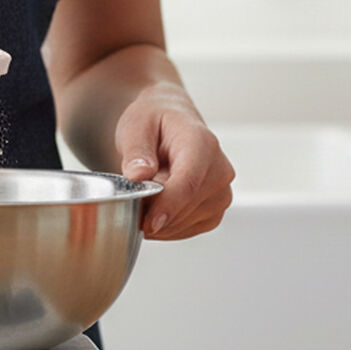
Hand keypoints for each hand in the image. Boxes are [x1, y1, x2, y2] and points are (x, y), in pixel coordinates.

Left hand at [115, 84, 234, 239]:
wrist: (170, 120)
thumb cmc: (154, 120)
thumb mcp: (136, 125)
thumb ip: (136, 151)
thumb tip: (138, 175)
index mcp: (202, 142)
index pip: (188, 183)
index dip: (167, 206)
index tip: (147, 223)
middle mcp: (219, 168)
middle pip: (189, 206)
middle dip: (156, 214)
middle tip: (129, 207)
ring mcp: (221, 191)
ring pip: (190, 222)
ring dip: (161, 222)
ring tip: (140, 202)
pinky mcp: (216, 208)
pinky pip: (191, 229)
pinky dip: (169, 227)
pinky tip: (153, 212)